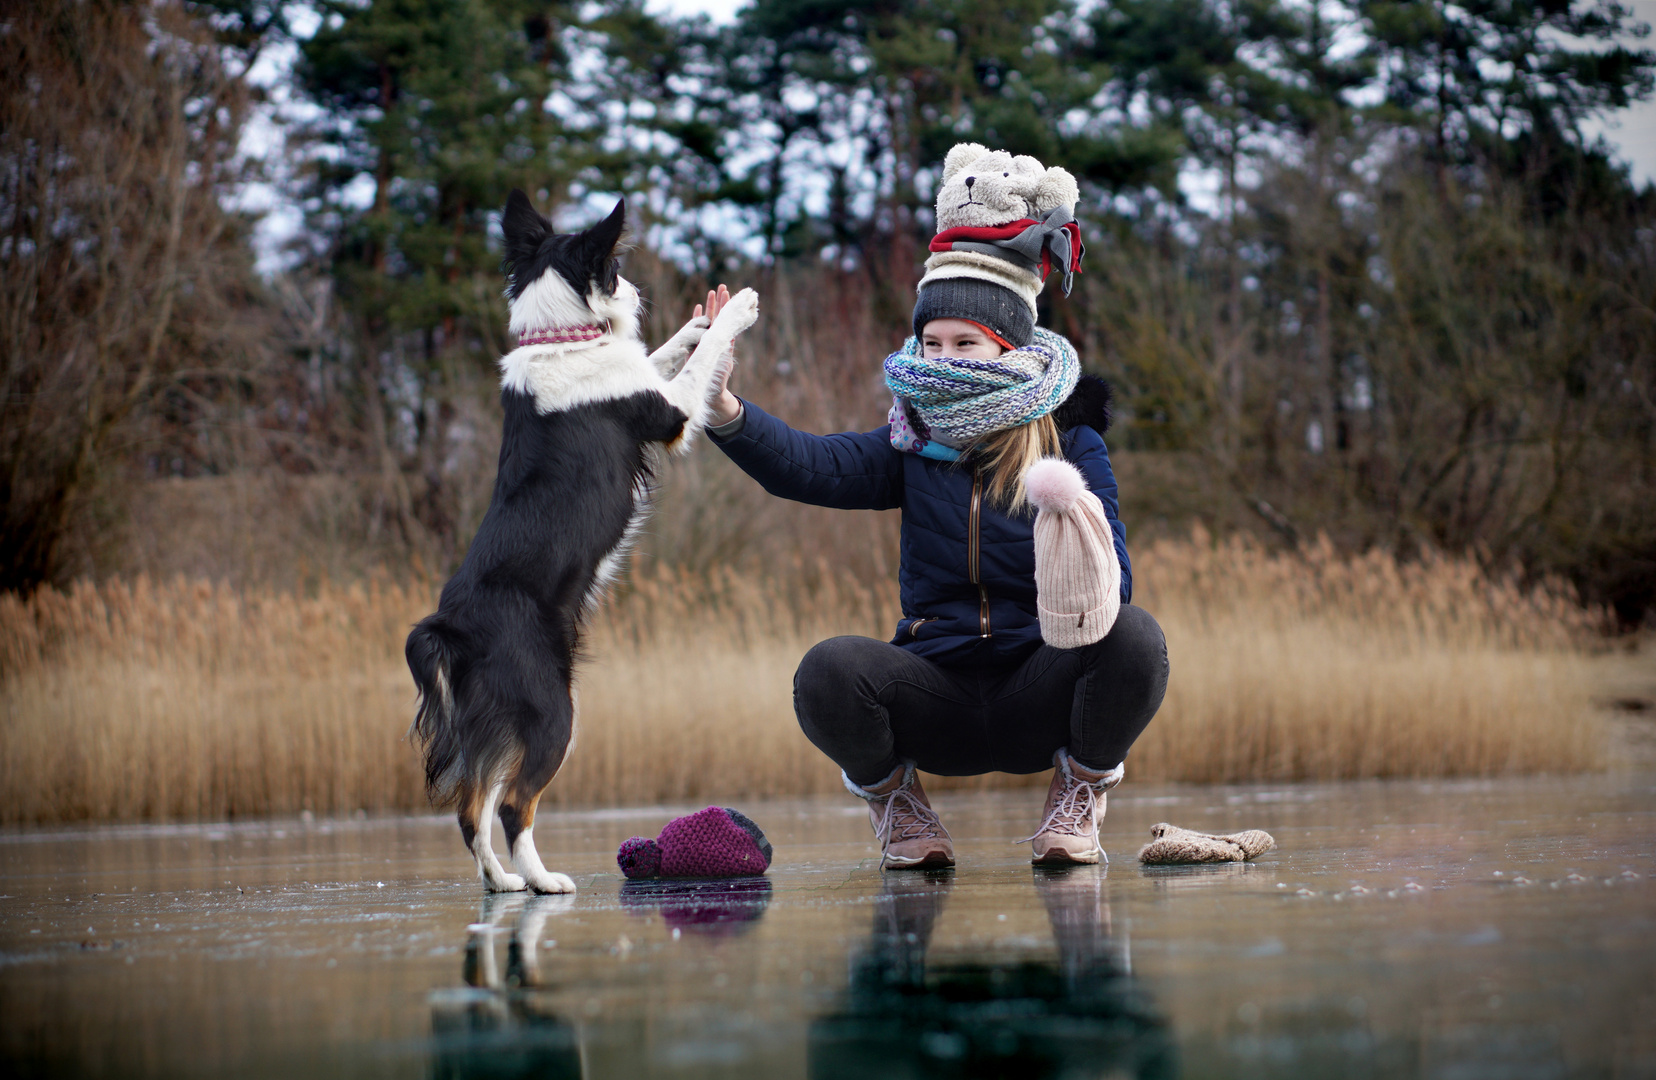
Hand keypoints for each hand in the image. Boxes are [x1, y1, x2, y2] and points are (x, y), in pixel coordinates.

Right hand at [699, 283, 742, 426]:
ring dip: (711, 308)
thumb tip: (728, 348)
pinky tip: (699, 308)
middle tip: (722, 287)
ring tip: (712, 292)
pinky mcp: (699, 349)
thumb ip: (723, 359)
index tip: (727, 295)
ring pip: (709, 322)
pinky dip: (699, 319)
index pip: (724, 323)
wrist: (712, 398)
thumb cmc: (716, 386)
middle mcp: (716, 343)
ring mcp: (707, 345)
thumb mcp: (721, 371)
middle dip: (720, 303)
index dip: (725, 309)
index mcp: (721, 345)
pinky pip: (698, 330)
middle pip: (718, 319)